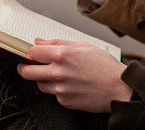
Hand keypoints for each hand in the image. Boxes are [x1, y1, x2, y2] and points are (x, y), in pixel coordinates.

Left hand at [17, 39, 132, 111]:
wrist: (118, 88)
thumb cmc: (104, 65)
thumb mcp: (83, 45)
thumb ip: (58, 42)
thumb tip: (39, 41)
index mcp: (62, 55)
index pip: (32, 52)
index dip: (31, 52)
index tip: (33, 53)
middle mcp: (58, 73)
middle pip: (27, 72)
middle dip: (25, 68)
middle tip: (28, 66)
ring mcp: (60, 89)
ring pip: (39, 84)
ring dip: (42, 79)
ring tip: (57, 74)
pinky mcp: (64, 101)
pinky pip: (53, 95)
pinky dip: (57, 89)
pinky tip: (69, 84)